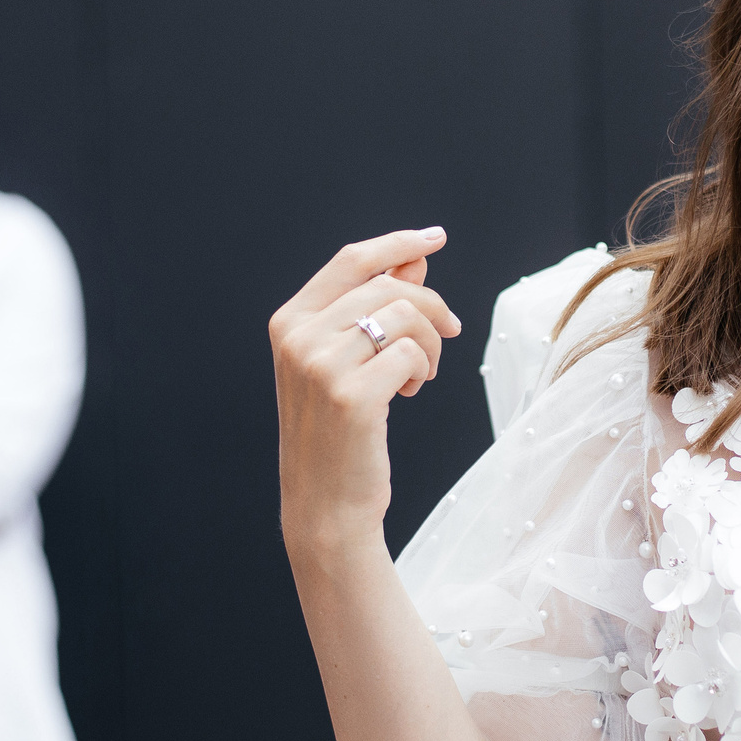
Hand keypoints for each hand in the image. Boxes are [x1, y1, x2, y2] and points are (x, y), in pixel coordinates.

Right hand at [269, 227, 461, 551]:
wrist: (324, 503)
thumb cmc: (338, 430)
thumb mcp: (349, 361)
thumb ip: (375, 307)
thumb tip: (416, 258)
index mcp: (289, 321)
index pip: (352, 261)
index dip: (398, 243)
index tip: (435, 238)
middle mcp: (298, 337)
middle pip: (388, 286)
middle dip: (432, 307)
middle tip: (450, 334)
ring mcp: (321, 366)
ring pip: (406, 316)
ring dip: (431, 343)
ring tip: (422, 374)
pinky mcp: (350, 395)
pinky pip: (413, 353)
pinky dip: (424, 369)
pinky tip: (409, 393)